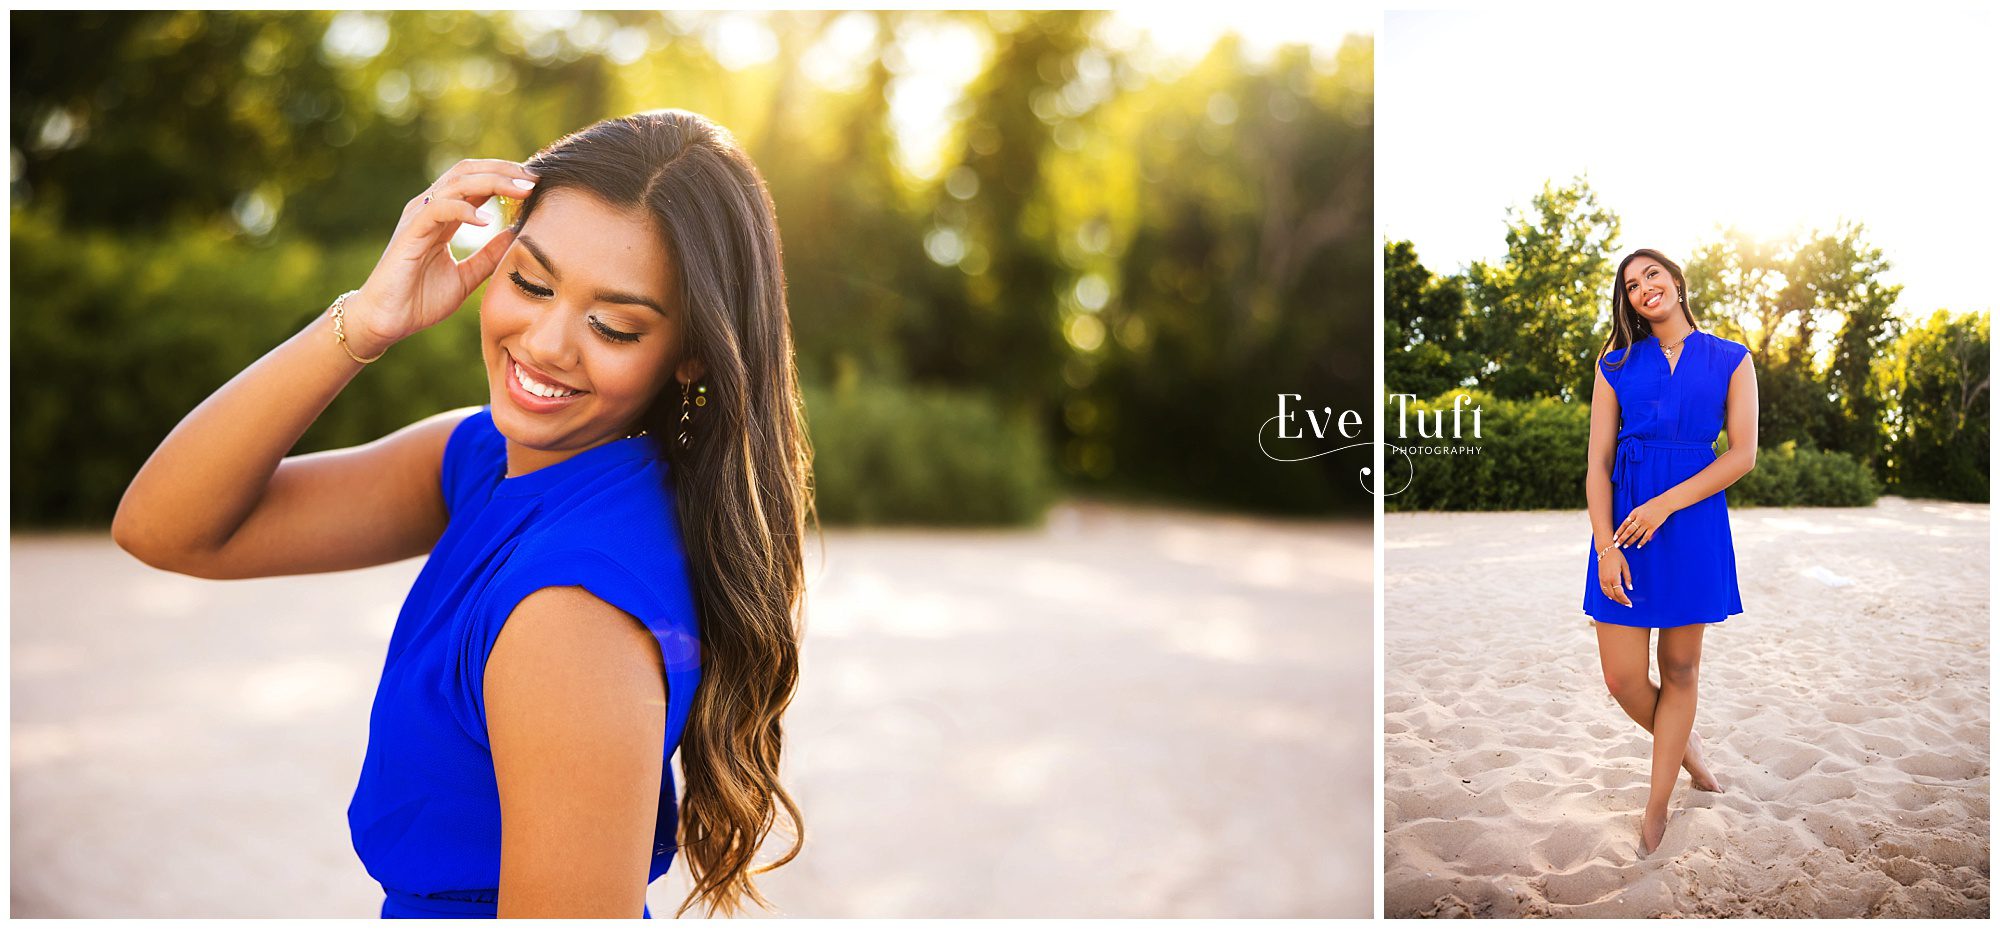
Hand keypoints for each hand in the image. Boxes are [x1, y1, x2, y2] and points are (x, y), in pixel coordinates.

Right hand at [345, 159, 540, 355]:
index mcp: (444, 216)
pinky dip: (464, 209)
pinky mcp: (410, 233)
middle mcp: (430, 209)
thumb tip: (518, 236)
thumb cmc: (421, 300)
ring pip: (457, 182)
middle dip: (504, 170)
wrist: (387, 322)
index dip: (506, 177)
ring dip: (492, 182)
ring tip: (521, 189)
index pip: (476, 181)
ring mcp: (418, 218)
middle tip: (535, 178)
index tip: (537, 183)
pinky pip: (439, 208)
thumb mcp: (468, 276)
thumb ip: (490, 255)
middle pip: (468, 172)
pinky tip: (487, 219)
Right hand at [1597, 546, 1632, 606]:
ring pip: (1607, 594)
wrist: (1605, 549)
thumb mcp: (1625, 566)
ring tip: (1621, 601)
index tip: (1630, 603)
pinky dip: (1608, 595)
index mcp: (1614, 577)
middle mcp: (1607, 580)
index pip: (1619, 593)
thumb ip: (1627, 578)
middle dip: (1620, 601)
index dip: (1625, 599)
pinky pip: (1603, 590)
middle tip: (1627, 604)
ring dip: (1614, 599)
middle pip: (1613, 595)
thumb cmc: (1617, 556)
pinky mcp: (1600, 578)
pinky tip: (1612, 596)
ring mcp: (1602, 579)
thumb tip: (1630, 588)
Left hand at [1613, 497, 1673, 548]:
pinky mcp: (1653, 527)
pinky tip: (1638, 546)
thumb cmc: (1651, 504)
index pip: (1624, 524)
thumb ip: (1633, 516)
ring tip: (1625, 546)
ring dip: (1630, 541)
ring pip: (1636, 535)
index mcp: (1634, 513)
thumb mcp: (1639, 508)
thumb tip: (1628, 522)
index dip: (1619, 531)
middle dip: (1622, 539)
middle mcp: (1639, 519)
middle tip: (1616, 545)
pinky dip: (1642, 542)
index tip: (1614, 537)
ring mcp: (1646, 524)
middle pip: (1629, 531)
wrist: (1664, 503)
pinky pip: (1646, 537)